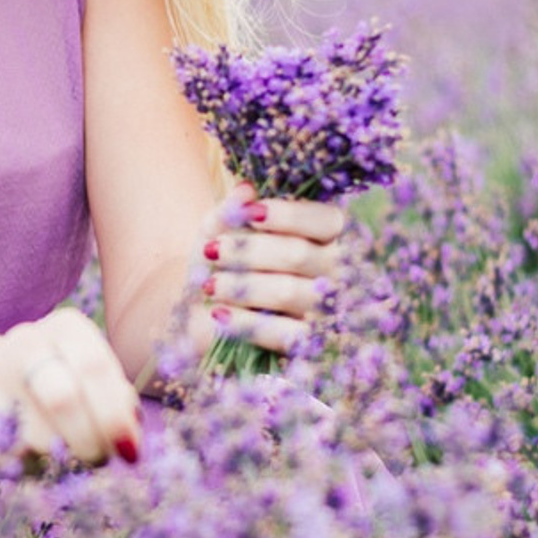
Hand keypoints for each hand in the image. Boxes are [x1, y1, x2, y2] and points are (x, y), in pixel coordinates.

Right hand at [0, 309, 141, 464]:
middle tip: (98, 461)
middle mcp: (26, 340)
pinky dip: (28, 466)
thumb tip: (130, 440)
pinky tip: (35, 459)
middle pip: (63, 399)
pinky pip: (6, 451)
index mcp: (67, 327)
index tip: (129, 453)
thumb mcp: (95, 385)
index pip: (95, 368)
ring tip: (66, 457)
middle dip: (88, 440)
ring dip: (60, 459)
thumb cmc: (64, 386)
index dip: (114, 416)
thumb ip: (117, 404)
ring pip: (35, 434)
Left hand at [193, 183, 343, 355]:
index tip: (249, 215)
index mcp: (327, 236)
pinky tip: (218, 313)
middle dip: (250, 251)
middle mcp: (337, 271)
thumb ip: (231, 209)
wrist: (200, 314)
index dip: (289, 215)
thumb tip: (246, 191)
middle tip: (212, 252)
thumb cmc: (221, 261)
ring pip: (289, 291)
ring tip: (209, 285)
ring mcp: (328, 311)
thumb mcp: (218, 230)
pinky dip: (246, 323)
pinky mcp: (311, 346)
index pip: (326, 219)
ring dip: (243, 286)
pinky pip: (284, 334)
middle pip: (299, 254)